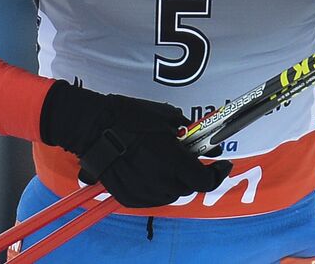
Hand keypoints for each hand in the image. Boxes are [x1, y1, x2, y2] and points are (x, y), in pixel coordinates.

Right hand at [39, 81, 231, 207]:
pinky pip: (152, 197)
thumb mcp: (165, 116)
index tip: (222, 164)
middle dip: (194, 174)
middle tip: (190, 158)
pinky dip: (157, 187)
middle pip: (188, 187)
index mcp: (173, 161)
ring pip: (171, 194)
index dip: (217, 173)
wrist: (93, 128)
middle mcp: (161, 181)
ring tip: (167, 163)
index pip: (205, 180)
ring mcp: (144, 192)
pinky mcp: (129, 198)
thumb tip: (199, 138)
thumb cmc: (129, 117)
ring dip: (175, 181)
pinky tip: (151, 170)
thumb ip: (186, 131)